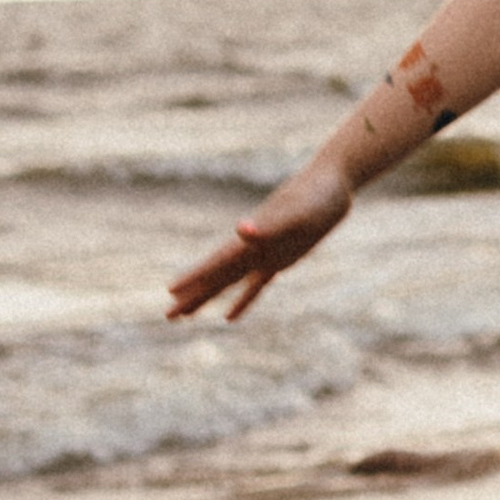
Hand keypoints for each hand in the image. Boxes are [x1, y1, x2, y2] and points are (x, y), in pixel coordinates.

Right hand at [166, 160, 352, 322]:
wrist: (331, 183)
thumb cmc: (315, 195)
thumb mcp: (296, 213)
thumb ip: (269, 224)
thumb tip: (241, 229)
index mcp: (251, 238)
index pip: (216, 262)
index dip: (194, 277)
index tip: (171, 290)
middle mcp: (252, 247)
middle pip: (216, 277)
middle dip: (192, 296)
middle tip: (168, 316)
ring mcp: (265, 253)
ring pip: (229, 282)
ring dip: (208, 298)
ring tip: (186, 316)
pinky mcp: (281, 258)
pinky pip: (256, 285)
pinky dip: (242, 301)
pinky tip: (228, 317)